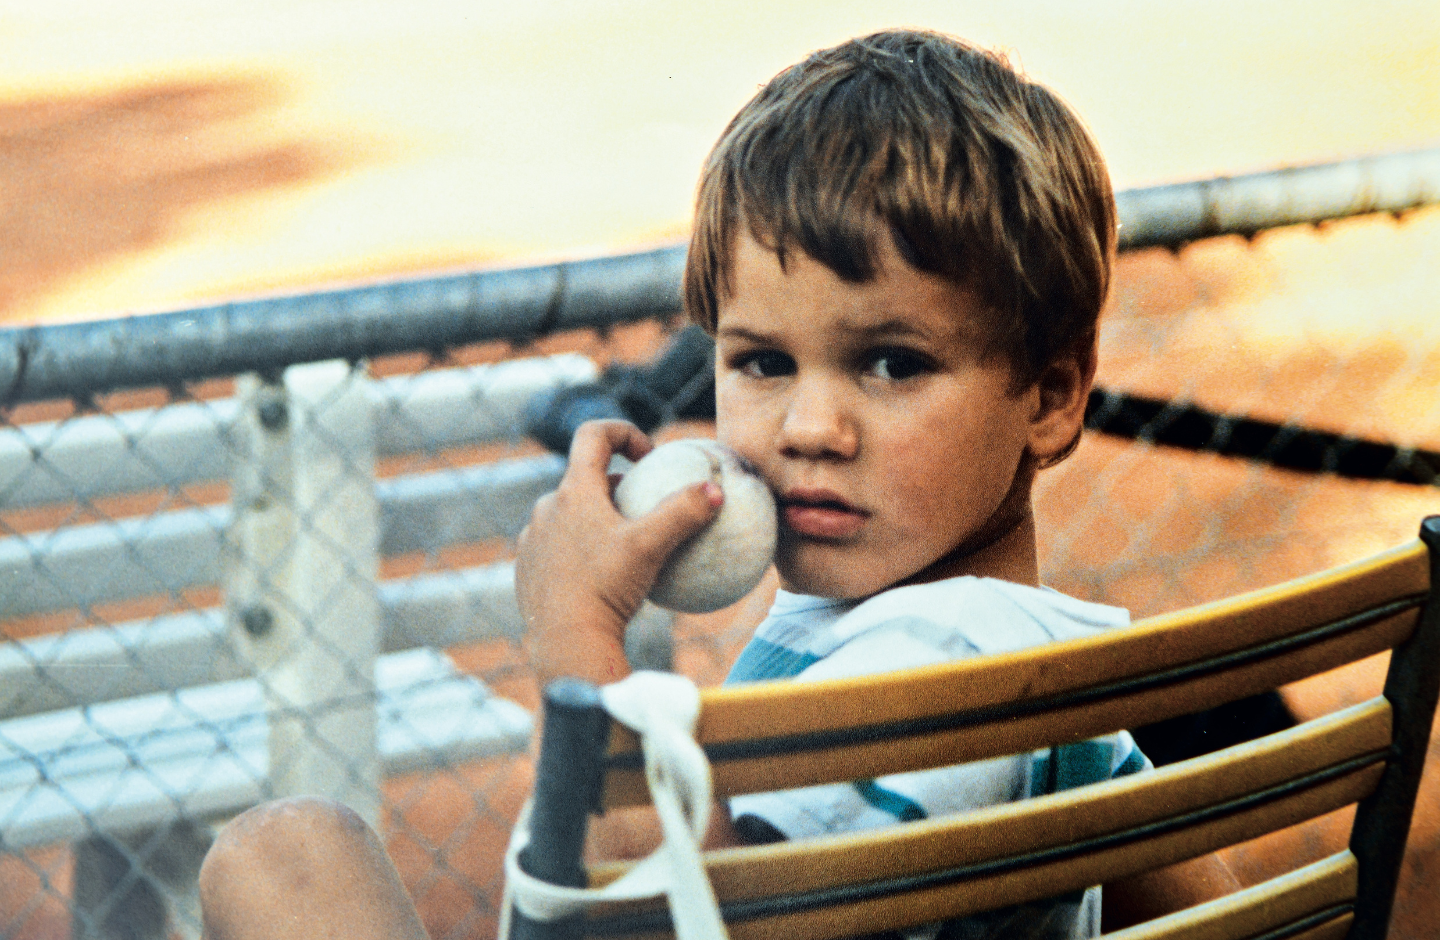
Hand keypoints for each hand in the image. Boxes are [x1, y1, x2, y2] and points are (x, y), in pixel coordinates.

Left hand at [517, 420, 722, 686]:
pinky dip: (582, 550)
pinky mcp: (527, 568)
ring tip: (626, 545)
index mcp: (573, 491)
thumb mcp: (651, 547)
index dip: (624, 432)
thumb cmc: (607, 589)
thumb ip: (684, 513)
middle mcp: (546, 508)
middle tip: (644, 508)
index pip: (594, 435)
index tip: (649, 456)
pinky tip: (605, 577)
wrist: (565, 642)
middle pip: (584, 478)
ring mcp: (533, 539)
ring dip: (597, 519)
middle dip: (616, 485)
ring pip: (570, 514)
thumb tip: (715, 490)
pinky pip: (558, 547)